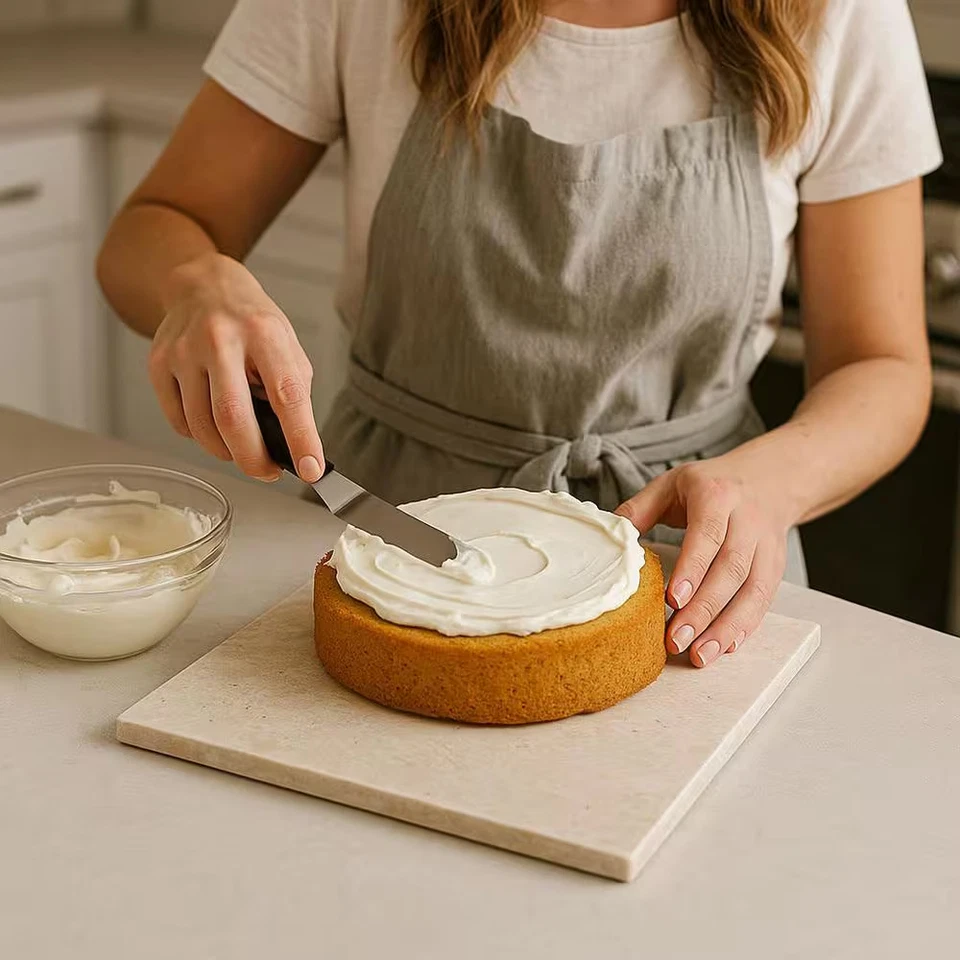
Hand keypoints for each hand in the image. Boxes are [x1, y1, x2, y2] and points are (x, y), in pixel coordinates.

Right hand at [148, 253, 323, 481]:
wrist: (203, 286)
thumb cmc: (253, 324)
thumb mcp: (287, 347)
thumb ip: (292, 393)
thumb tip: (293, 447)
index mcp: (264, 333)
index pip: (287, 395)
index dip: (301, 437)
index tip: (311, 469)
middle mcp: (220, 339)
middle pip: (233, 419)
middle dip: (254, 459)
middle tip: (268, 472)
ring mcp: (183, 351)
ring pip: (202, 427)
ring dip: (227, 451)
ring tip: (242, 445)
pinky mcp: (158, 364)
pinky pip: (180, 422)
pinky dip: (201, 436)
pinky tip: (213, 423)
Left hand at [615, 456, 792, 668]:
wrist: (769, 477)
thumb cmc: (711, 484)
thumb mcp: (672, 484)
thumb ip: (639, 509)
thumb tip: (609, 538)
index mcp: (717, 496)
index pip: (707, 536)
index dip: (692, 569)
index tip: (672, 600)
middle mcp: (747, 521)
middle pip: (731, 569)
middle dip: (704, 609)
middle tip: (677, 639)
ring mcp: (766, 546)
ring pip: (753, 590)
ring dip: (727, 627)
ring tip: (700, 654)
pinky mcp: (776, 567)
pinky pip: (764, 600)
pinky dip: (746, 626)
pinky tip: (725, 647)